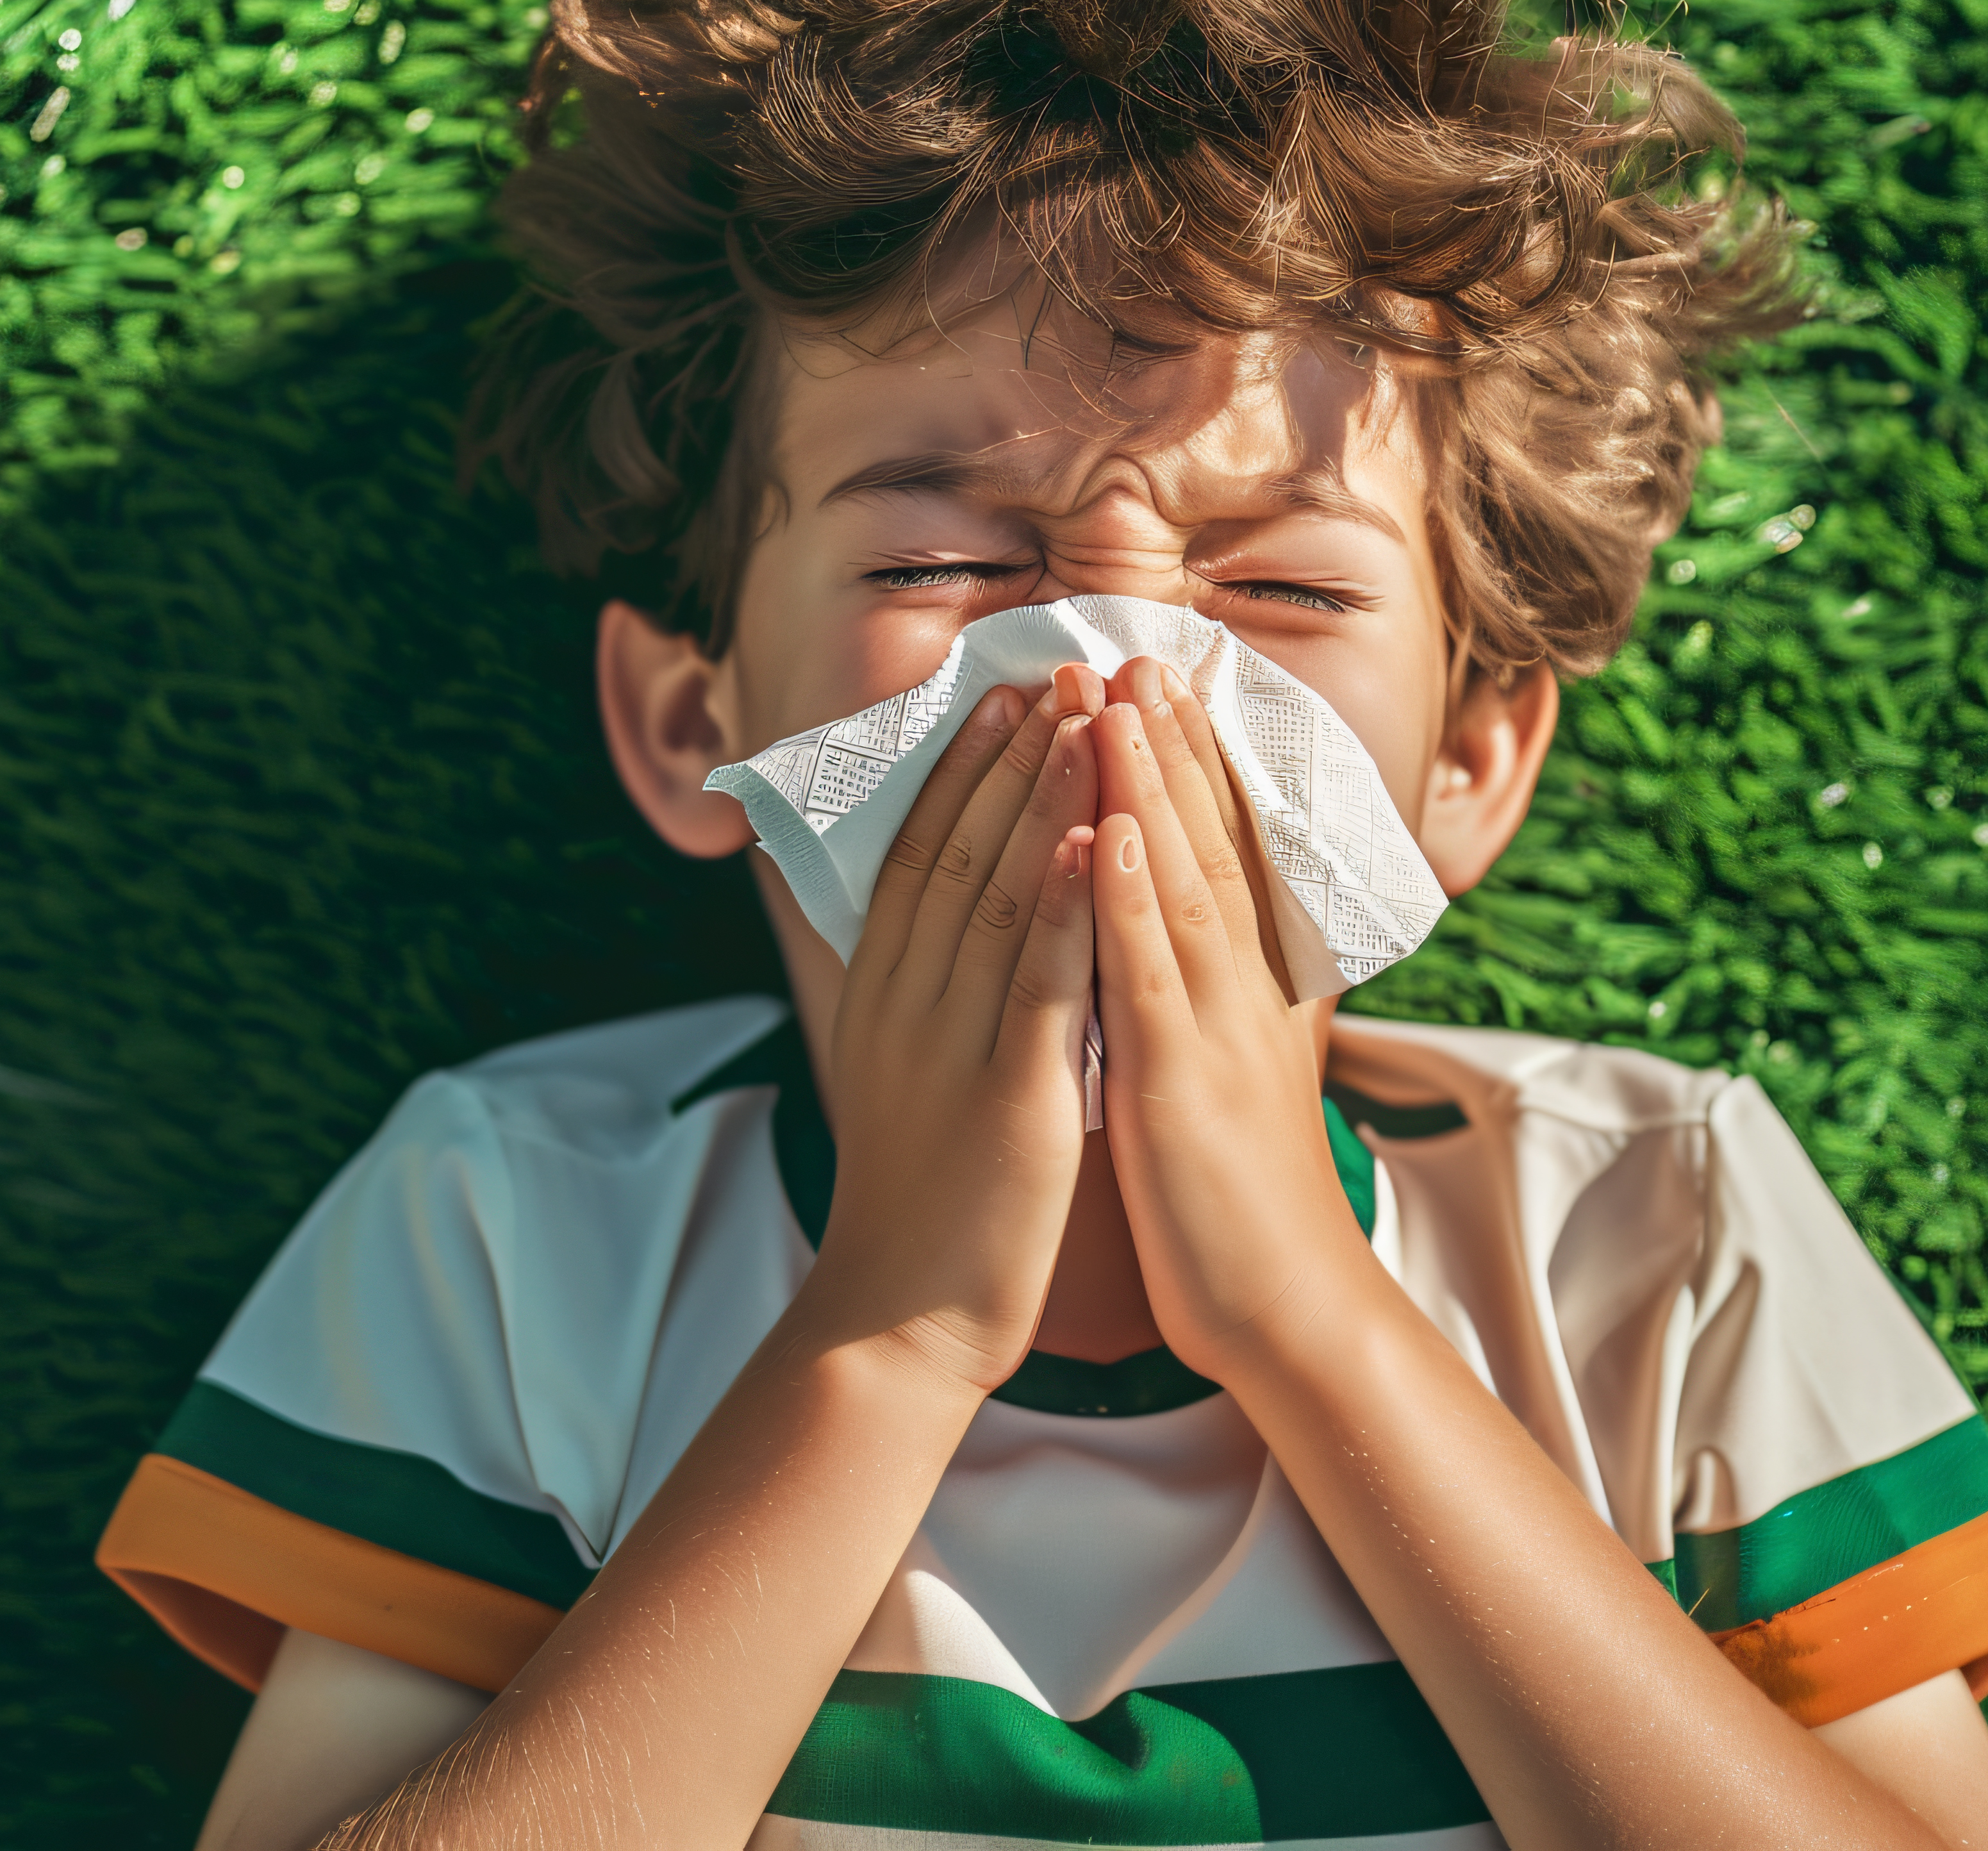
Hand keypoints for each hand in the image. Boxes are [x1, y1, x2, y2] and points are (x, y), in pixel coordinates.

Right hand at [796, 679, 1099, 1394]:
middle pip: (958, 851)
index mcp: (887, 993)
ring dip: (1045, 799)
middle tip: (1056, 669)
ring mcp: (957, 1042)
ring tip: (1086, 716)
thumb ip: (932, 994)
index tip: (1005, 695)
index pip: (922, 852)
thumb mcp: (911, 1071)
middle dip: (1011, 755)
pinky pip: (1041, 982)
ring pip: (1000, 895)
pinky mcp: (1011, 1092)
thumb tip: (956, 921)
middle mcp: (911, 1000)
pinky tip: (1100, 840)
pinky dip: (1071, 904)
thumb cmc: (922, 1200)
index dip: (964, 768)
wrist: (899, 1318)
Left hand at [1090, 659, 1378, 1379]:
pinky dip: (1128, 897)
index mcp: (1242, 985)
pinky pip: (1151, 975)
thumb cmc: (1238, 1192)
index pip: (1218, 849)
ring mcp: (1215, 1029)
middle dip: (1165, 743)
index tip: (1158, 678)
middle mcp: (1239, 989)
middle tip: (1134, 650)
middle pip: (1204, 842)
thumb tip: (1183, 927)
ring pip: (1181, 883)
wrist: (1286, 1306)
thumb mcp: (1224, 1065)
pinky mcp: (1182, 1083)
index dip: (1189, 761)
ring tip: (1113, 698)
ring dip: (1146, 786)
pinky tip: (1104, 830)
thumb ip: (1203, 991)